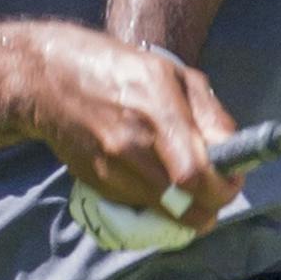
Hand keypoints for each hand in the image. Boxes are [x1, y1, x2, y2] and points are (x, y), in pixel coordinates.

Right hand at [23, 25, 239, 233]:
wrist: (47, 79)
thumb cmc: (115, 68)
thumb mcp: (171, 73)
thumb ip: (208, 113)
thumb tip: (233, 150)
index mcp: (157, 107)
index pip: (197, 174)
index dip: (224, 188)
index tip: (233, 182)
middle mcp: (132, 143)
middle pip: (184, 202)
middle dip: (211, 206)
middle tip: (217, 193)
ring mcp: (110, 166)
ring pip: (164, 212)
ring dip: (186, 209)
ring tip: (191, 189)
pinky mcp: (96, 182)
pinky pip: (140, 205)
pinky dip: (157, 202)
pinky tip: (158, 180)